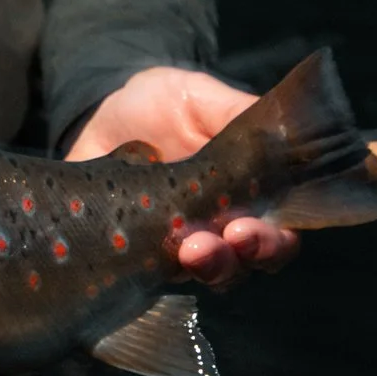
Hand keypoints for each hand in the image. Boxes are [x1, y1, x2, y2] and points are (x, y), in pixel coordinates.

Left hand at [66, 65, 299, 291]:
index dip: (278, 239)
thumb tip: (283, 127)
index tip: (256, 226)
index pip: (281, 231)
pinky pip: (156, 278)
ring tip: (193, 249)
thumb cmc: (156, 108)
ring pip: (209, 275)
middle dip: (248, 254)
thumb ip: (238, 112)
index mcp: (249, 194)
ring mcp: (180, 248)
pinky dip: (158, 269)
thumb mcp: (198, 97)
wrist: (93, 121)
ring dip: (209, 266)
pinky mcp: (141, 259)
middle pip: (250, 261)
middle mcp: (220, 228)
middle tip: (233, 236)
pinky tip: (149, 251)